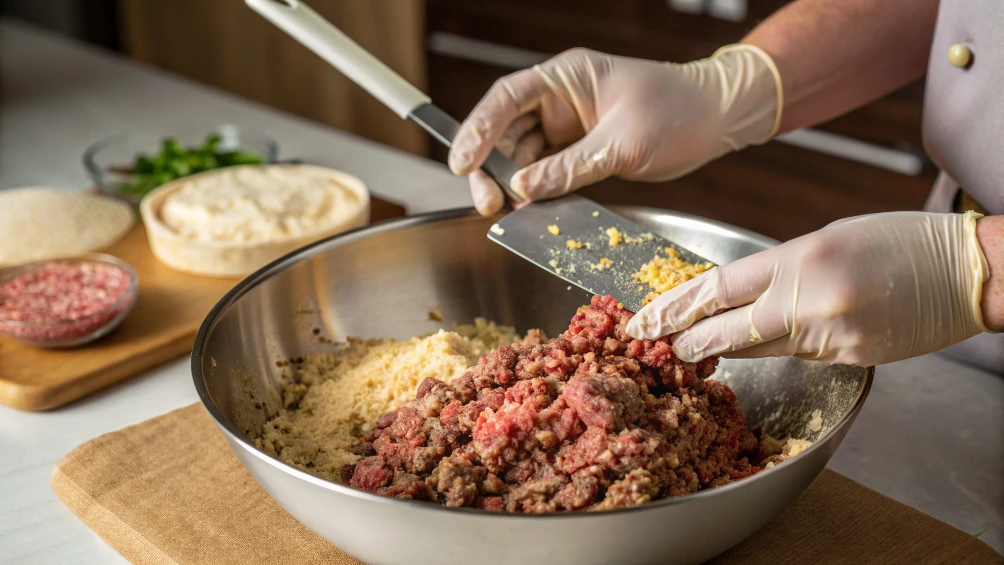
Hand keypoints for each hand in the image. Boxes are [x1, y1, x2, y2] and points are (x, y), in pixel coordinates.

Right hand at [448, 45, 781, 214]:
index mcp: (567, 78)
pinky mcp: (579, 150)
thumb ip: (570, 167)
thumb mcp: (623, 143)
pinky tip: (531, 210)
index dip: (478, 130)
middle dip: (491, 167)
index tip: (461, 164)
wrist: (717, 120)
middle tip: (488, 203)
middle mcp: (561, 100)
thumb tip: (522, 189)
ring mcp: (569, 126)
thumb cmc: (679, 112)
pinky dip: (537, 192)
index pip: (507, 99)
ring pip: (522, 156)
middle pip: (506, 131)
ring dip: (512, 184)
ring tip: (509, 212)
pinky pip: (546, 172)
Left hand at [625, 212, 992, 365]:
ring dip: (727, 350)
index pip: (716, 289)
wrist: (968, 271)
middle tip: (659, 348)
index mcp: (796, 257)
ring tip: (698, 351)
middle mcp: (807, 299)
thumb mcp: (829, 238)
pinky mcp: (849, 359)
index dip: (674, 309)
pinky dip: (781, 349)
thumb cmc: (900, 242)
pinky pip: (801, 356)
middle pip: (727, 330)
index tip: (646, 320)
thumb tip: (743, 294)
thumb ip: (782, 268)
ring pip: (759, 348)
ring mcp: (829, 334)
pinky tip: (773, 343)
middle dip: (688, 342)